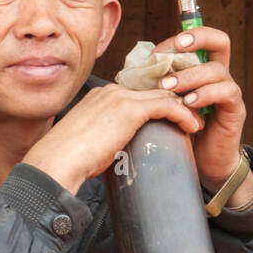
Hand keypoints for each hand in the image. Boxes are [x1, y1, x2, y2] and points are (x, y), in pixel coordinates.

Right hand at [21, 84, 203, 195]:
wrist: (57, 162)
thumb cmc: (68, 161)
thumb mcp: (90, 144)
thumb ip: (106, 140)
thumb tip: (114, 155)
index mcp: (100, 97)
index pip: (137, 94)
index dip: (158, 104)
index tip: (172, 118)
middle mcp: (111, 92)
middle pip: (153, 90)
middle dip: (175, 102)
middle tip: (191, 117)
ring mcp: (120, 98)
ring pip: (163, 95)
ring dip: (184, 108)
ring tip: (196, 123)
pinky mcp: (129, 110)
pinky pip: (166, 105)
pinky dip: (183, 115)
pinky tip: (192, 127)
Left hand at [151, 24, 252, 208]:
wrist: (203, 165)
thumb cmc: (180, 133)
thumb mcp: (164, 106)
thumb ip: (156, 88)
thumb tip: (130, 74)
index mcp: (201, 70)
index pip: (199, 40)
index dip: (179, 39)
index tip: (156, 53)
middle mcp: (218, 76)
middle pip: (220, 41)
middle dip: (198, 39)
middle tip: (175, 48)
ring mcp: (228, 91)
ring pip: (216, 69)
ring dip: (190, 75)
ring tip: (168, 87)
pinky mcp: (235, 109)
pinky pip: (226, 92)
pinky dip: (206, 94)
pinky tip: (189, 102)